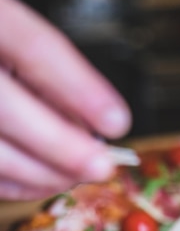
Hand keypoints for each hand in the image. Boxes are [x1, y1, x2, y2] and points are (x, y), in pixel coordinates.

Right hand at [0, 0, 131, 200]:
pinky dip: (22, 186)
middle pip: (7, 108)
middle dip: (64, 146)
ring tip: (79, 176)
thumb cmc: (0, 58)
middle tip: (104, 166)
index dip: (80, 89)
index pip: (33, 48)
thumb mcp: (17, 45)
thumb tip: (93, 130)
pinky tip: (48, 180)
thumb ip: (50, 80)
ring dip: (45, 174)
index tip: (117, 122)